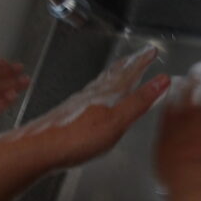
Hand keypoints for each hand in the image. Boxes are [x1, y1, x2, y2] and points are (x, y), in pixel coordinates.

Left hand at [0, 46, 170, 169]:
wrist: (39, 148)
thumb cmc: (77, 139)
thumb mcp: (117, 121)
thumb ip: (138, 101)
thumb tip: (161, 81)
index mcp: (107, 95)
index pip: (129, 73)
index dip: (141, 62)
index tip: (151, 51)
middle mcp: (93, 94)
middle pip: (114, 74)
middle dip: (129, 63)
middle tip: (139, 54)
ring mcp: (79, 103)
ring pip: (101, 83)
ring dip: (114, 74)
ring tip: (121, 69)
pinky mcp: (69, 114)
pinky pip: (91, 94)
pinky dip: (100, 88)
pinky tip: (95, 95)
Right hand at [157, 82, 200, 195]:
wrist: (198, 178)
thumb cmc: (176, 174)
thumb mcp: (162, 157)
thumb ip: (166, 142)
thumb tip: (169, 140)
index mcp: (171, 123)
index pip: (172, 100)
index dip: (177, 89)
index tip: (181, 81)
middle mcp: (189, 114)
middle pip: (193, 91)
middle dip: (196, 79)